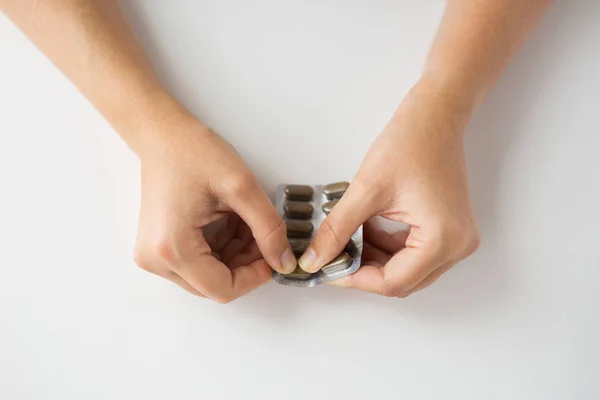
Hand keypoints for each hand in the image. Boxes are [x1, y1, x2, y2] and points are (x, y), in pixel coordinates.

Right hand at [132, 110, 296, 302]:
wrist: (162, 134)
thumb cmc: (193, 152)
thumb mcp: (242, 188)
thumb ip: (268, 229)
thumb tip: (284, 262)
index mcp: (172, 248)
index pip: (223, 289)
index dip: (256, 277)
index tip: (276, 257)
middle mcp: (156, 260)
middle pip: (215, 285)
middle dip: (246, 265)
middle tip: (264, 235)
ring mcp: (154, 256)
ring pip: (208, 276)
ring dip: (236, 256)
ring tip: (247, 222)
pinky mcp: (158, 249)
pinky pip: (198, 264)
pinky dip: (222, 249)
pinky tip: (231, 223)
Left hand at [298, 82, 479, 296]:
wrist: (435, 116)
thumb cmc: (409, 143)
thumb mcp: (366, 190)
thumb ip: (337, 230)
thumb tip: (314, 260)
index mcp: (443, 239)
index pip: (394, 282)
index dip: (355, 280)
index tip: (328, 270)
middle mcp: (457, 246)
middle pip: (403, 281)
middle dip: (364, 271)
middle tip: (333, 257)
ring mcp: (457, 239)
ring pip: (407, 269)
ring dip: (375, 259)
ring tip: (347, 240)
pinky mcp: (450, 230)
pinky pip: (415, 253)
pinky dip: (388, 248)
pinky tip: (366, 230)